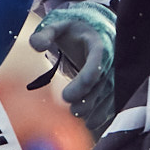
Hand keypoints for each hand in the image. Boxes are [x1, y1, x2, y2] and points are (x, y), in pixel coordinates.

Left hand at [30, 0, 116, 136]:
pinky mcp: (112, 83)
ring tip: (78, 116)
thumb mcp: (57, 25)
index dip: (87, 76)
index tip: (72, 92)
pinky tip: (90, 123)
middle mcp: (110, 58)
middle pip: (103, 81)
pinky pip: (111, 99)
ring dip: (95, 107)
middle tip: (72, 110)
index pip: (97, 60)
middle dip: (89, 98)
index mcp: (98, 42)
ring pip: (108, 93)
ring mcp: (113, 72)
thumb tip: (35, 45)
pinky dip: (102, 112)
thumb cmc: (72, 30)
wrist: (92, 30)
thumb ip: (46, 34)